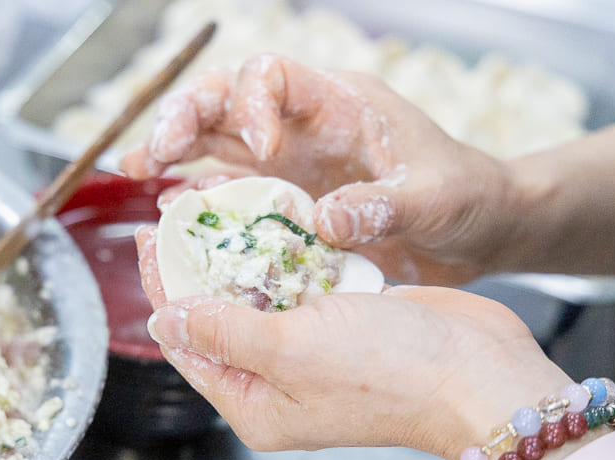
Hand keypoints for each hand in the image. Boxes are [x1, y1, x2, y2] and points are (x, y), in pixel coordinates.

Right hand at [122, 55, 519, 284]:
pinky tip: (169, 209)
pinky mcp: (285, 199)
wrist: (478, 227)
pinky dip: (196, 197)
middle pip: (226, 102)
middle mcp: (304, 126)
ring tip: (135, 171)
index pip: (274, 77)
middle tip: (150, 153)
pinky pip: (229, 190)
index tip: (260, 151)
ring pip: (216, 141)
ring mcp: (290, 162)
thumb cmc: (466, 197)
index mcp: (340, 105)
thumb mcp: (436, 198)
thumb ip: (382, 207)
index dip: (251, 104)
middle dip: (183, 119)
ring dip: (173, 153)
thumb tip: (323, 221)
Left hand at [135, 223, 568, 458]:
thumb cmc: (387, 372)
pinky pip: (301, 287)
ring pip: (260, 298)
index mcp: (253, 405)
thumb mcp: (289, 350)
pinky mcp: (345, 323)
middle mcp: (277, 383)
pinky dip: (286, 256)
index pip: (188, 343)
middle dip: (198, 269)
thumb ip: (221, 332)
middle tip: (180, 214)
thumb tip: (160, 321)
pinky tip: (269, 220)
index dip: (163, 289)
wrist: (482, 372)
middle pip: (218, 319)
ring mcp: (313, 353)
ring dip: (241, 258)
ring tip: (218, 209)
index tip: (150, 237)